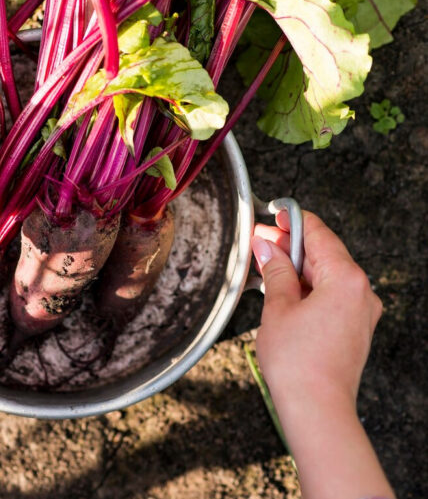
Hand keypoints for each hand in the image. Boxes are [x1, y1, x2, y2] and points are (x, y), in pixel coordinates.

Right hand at [252, 210, 381, 407]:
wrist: (316, 408)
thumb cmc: (299, 363)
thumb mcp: (278, 307)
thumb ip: (275, 270)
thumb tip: (267, 247)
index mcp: (347, 279)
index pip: (318, 234)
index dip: (292, 221)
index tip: (273, 214)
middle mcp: (362, 292)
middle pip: (324, 254)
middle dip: (289, 247)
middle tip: (258, 242)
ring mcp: (361, 311)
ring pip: (326, 275)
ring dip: (296, 268)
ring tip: (264, 268)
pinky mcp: (355, 327)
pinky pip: (331, 295)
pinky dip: (307, 287)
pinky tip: (282, 290)